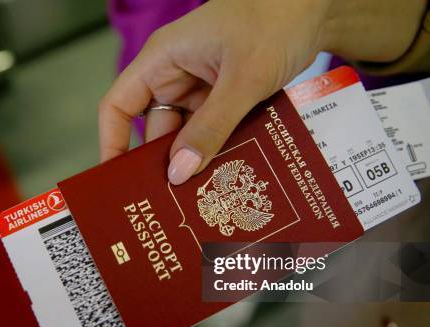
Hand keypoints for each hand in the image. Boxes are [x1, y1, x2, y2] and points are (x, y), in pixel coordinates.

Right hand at [98, 0, 425, 184]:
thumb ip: (211, 127)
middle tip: (168, 205)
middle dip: (162, 164)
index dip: (112, 144)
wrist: (317, 6)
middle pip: (154, 129)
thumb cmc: (275, 19)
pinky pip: (212, 129)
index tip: (116, 181)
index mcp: (162, 60)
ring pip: (186, 134)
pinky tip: (225, 175)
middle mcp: (175, 75)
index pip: (118, 106)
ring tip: (200, 198)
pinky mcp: (224, 96)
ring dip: (195, 160)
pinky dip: (217, 149)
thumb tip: (179, 173)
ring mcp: (201, 87)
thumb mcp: (242, 78)